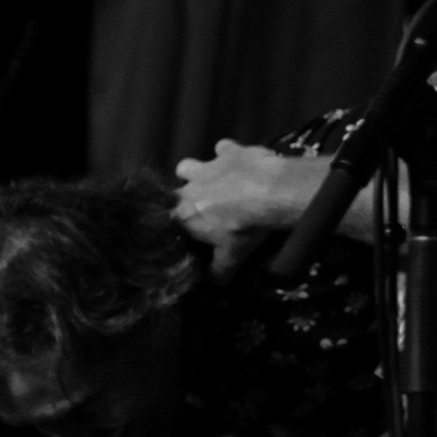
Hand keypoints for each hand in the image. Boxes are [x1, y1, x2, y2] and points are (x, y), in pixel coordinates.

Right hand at [173, 141, 326, 267]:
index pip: (168, 220)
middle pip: (175, 191)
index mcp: (183, 214)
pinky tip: (241, 160)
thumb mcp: (231, 257)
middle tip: (202, 208)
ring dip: (196, 172)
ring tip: (212, 181)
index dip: (175, 225)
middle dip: (183, 198)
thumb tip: (214, 289)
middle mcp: (188, 187)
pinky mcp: (230, 151)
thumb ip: (218, 273)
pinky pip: (224, 147)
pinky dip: (230, 153)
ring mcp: (208, 166)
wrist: (268, 192)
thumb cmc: (244, 228)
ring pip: (188, 165)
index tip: (185, 230)